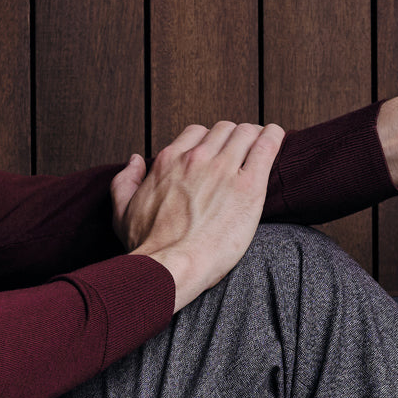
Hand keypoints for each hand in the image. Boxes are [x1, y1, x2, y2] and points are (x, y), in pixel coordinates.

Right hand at [110, 121, 284, 311]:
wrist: (170, 267)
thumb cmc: (147, 246)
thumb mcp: (122, 211)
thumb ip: (125, 181)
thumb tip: (135, 160)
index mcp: (169, 161)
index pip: (196, 132)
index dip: (209, 141)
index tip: (217, 152)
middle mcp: (196, 159)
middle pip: (223, 129)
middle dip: (234, 136)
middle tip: (242, 150)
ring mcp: (223, 170)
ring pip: (245, 133)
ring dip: (254, 135)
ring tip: (261, 143)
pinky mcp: (249, 186)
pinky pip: (267, 147)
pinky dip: (273, 137)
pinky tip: (276, 136)